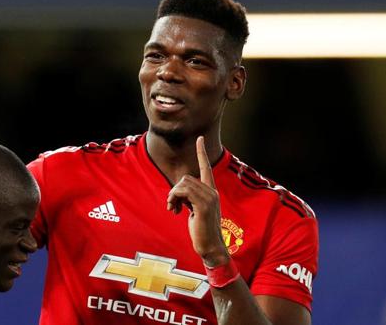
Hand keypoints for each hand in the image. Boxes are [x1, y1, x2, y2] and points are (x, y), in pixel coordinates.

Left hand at [167, 136, 228, 265]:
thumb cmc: (201, 230)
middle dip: (174, 191)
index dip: (201, 153)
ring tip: (174, 209)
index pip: (205, 168)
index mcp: (211, 191)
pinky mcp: (204, 206)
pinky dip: (174, 200)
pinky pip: (184, 192)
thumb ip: (190, 198)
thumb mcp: (195, 210)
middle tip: (173, 207)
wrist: (210, 247)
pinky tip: (176, 212)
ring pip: (183, 184)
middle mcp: (212, 192)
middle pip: (185, 178)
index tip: (199, 138)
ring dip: (173, 196)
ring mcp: (209, 198)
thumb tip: (177, 192)